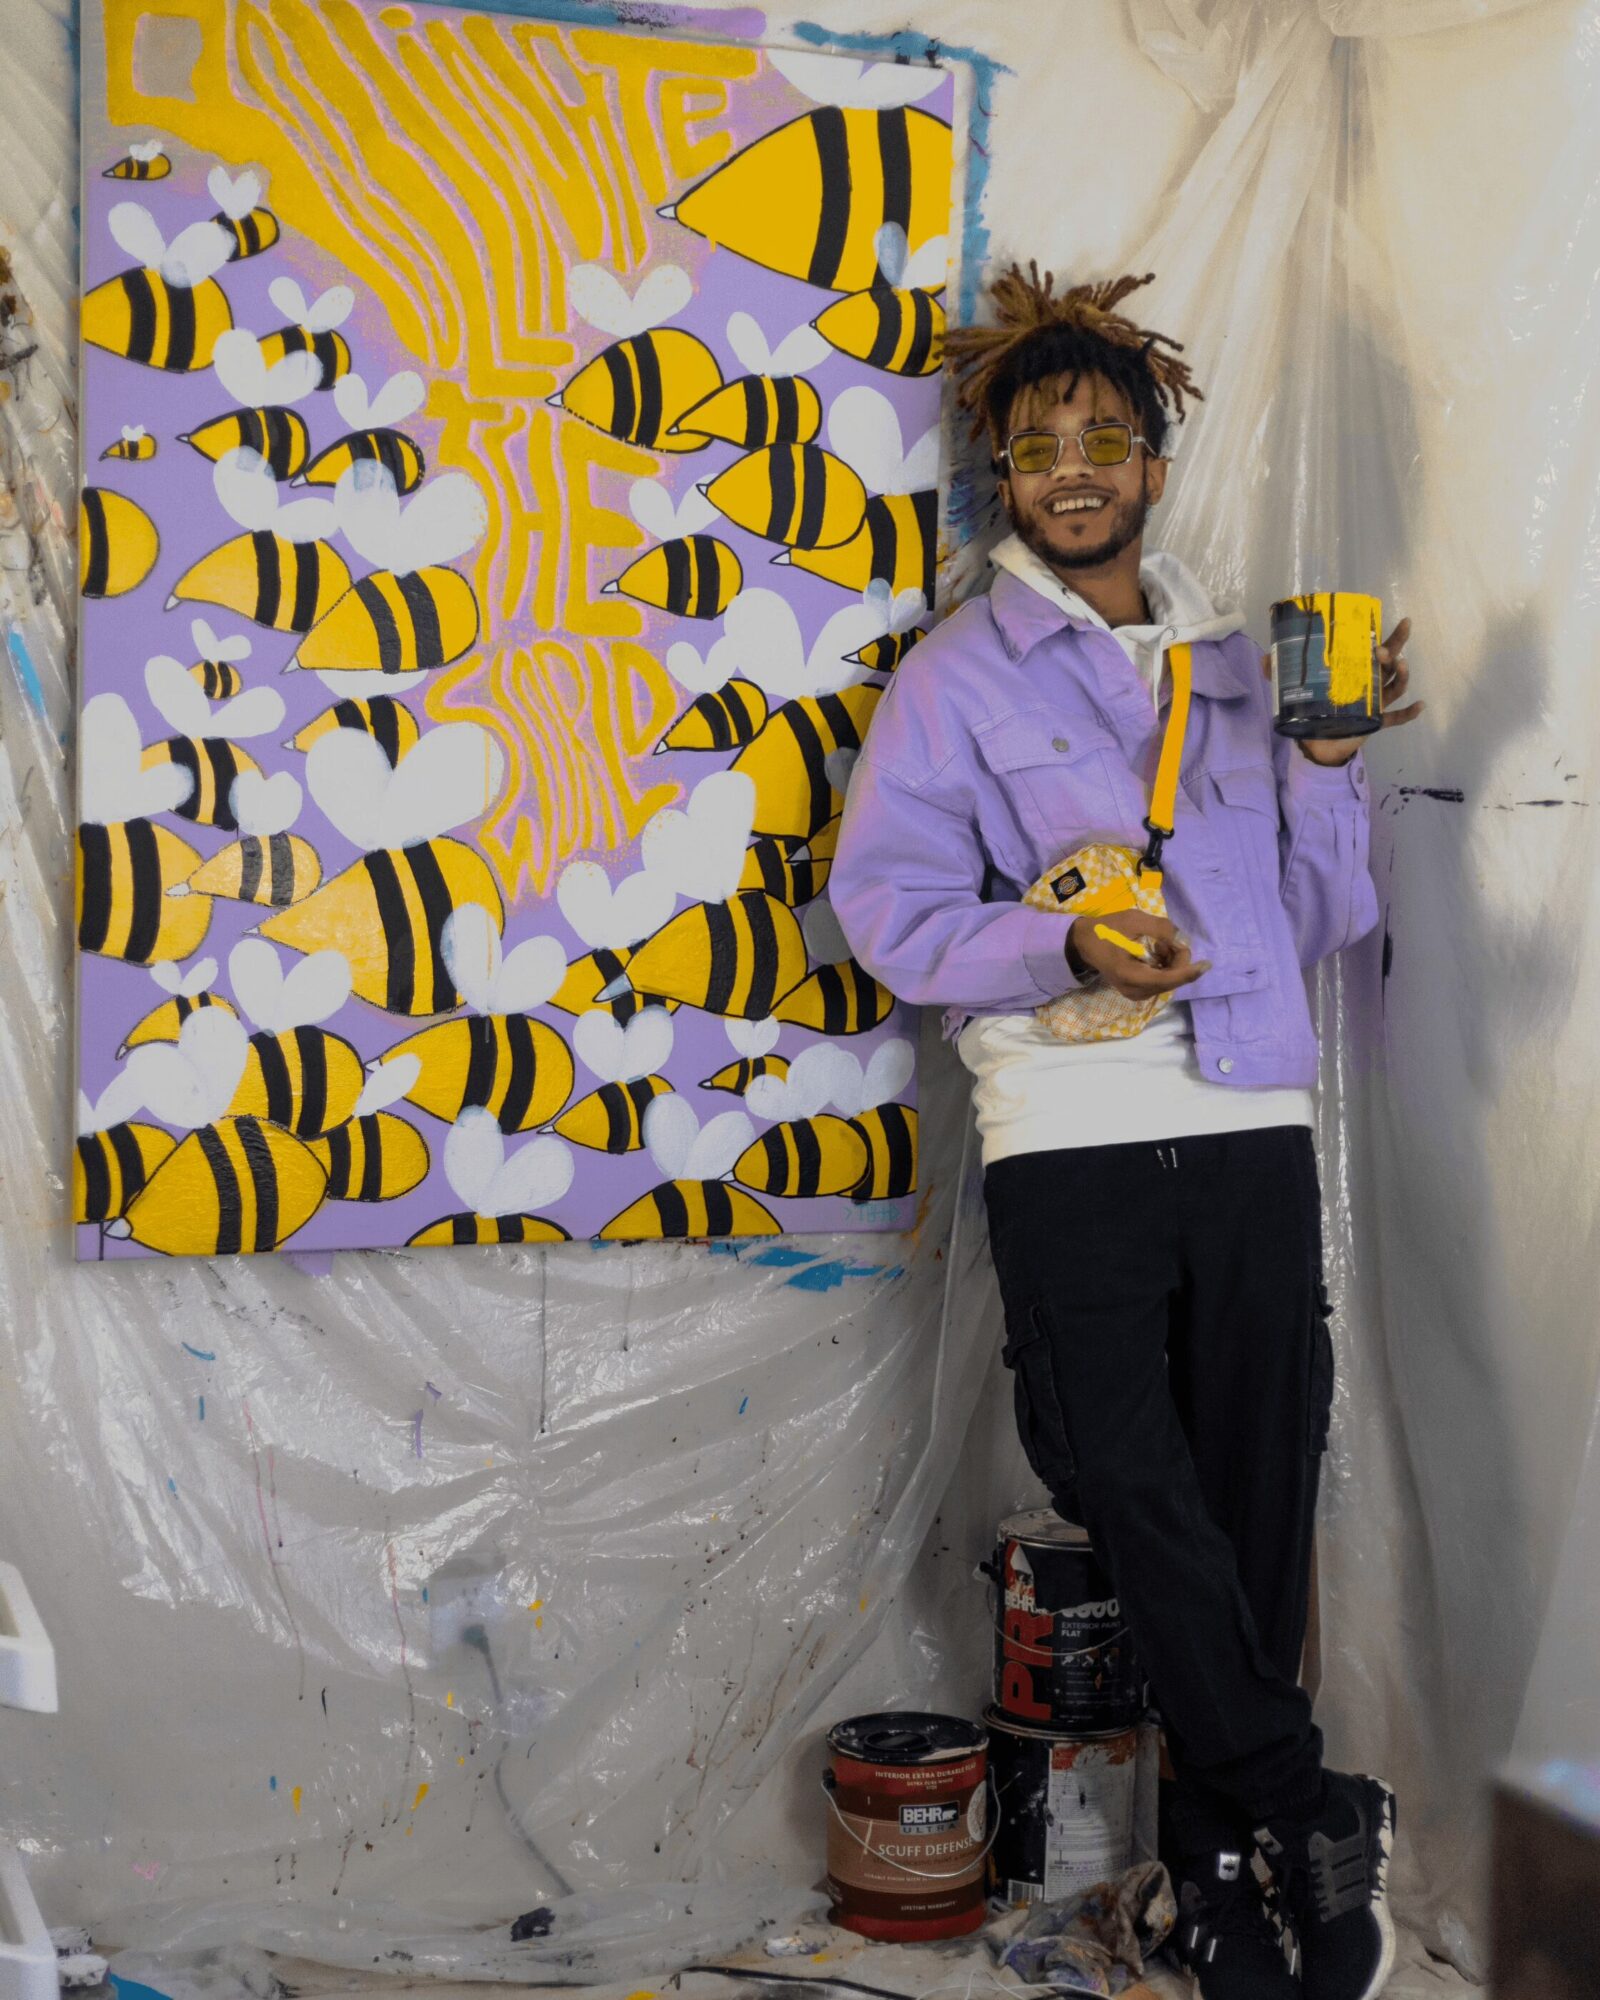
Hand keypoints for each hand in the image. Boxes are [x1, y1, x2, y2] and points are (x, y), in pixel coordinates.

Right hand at [1068, 910, 1210, 999]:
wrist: (1085, 943)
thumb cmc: (1107, 929)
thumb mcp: (1134, 920)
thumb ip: (1161, 929)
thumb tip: (1183, 941)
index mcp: (1130, 975)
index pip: (1167, 979)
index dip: (1189, 971)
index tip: (1207, 964)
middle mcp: (1134, 991)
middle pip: (1172, 979)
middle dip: (1177, 958)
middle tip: (1165, 939)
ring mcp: (1136, 994)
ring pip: (1169, 981)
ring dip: (1170, 962)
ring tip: (1155, 945)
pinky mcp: (1138, 993)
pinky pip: (1162, 981)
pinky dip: (1164, 967)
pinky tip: (1153, 954)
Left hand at [1261, 615, 1424, 764]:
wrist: (1317, 741)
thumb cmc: (1314, 707)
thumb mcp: (1295, 687)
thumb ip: (1280, 673)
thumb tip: (1265, 659)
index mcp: (1356, 670)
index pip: (1376, 648)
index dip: (1389, 636)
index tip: (1401, 623)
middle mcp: (1370, 683)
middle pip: (1391, 663)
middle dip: (1394, 651)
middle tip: (1386, 649)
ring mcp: (1375, 703)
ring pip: (1395, 686)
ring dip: (1402, 676)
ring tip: (1401, 665)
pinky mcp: (1374, 723)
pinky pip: (1396, 718)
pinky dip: (1409, 713)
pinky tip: (1420, 706)